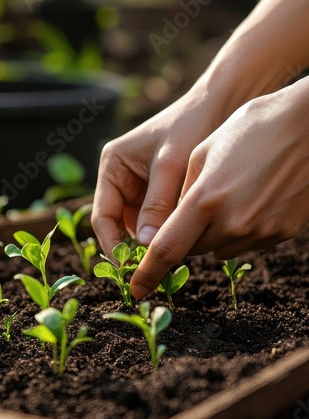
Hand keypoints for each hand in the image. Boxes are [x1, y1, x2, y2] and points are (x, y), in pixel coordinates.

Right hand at [92, 85, 223, 257]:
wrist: (216, 105)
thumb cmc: (190, 126)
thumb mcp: (171, 165)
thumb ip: (157, 205)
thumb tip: (145, 246)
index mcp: (112, 168)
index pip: (103, 216)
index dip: (112, 245)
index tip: (127, 268)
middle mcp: (119, 180)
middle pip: (117, 226)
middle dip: (131, 248)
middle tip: (149, 271)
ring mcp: (138, 189)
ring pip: (137, 228)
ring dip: (149, 243)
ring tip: (167, 261)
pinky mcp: (156, 195)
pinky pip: (154, 222)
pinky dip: (163, 234)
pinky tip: (178, 244)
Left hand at [130, 77, 308, 299]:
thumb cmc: (252, 128)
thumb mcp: (204, 152)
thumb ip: (182, 193)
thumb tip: (170, 224)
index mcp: (206, 199)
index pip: (167, 249)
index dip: (148, 273)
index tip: (136, 290)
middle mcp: (232, 222)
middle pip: (191, 250)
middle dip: (183, 236)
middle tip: (192, 209)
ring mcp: (260, 231)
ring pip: (218, 249)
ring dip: (211, 234)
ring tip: (227, 196)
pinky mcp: (281, 233)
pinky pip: (245, 243)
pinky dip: (238, 231)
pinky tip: (250, 200)